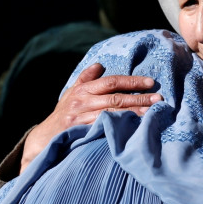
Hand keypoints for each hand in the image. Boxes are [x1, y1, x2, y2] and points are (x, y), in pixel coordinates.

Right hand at [20, 63, 162, 172]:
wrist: (44, 139)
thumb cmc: (62, 115)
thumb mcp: (71, 94)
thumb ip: (85, 79)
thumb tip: (99, 64)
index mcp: (83, 89)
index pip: (111, 81)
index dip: (131, 81)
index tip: (150, 82)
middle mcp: (82, 101)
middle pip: (116, 97)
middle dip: (138, 97)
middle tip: (158, 99)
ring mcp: (82, 117)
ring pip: (112, 112)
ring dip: (134, 112)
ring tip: (152, 112)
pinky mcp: (81, 131)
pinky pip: (104, 128)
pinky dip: (119, 127)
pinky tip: (134, 127)